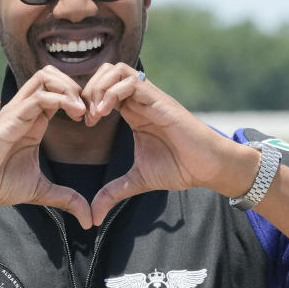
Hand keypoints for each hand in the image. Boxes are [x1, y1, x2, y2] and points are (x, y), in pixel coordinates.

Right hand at [0, 66, 93, 227]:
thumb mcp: (41, 190)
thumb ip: (66, 198)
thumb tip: (89, 219)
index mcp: (34, 121)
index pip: (58, 91)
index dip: (79, 99)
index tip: (94, 120)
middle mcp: (26, 110)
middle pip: (52, 74)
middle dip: (77, 86)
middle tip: (91, 111)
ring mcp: (18, 110)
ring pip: (47, 76)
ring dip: (70, 88)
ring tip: (82, 111)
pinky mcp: (12, 116)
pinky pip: (40, 95)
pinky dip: (62, 98)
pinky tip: (75, 115)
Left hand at [81, 63, 256, 224]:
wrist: (208, 167)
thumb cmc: (179, 168)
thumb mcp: (137, 180)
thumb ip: (113, 193)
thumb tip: (94, 217)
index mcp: (133, 112)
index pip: (103, 88)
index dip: (86, 100)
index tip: (81, 124)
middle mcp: (140, 100)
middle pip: (106, 71)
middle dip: (88, 89)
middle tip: (83, 117)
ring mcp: (150, 98)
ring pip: (117, 71)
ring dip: (98, 88)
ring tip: (93, 115)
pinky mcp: (159, 101)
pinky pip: (132, 82)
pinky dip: (112, 93)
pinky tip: (104, 114)